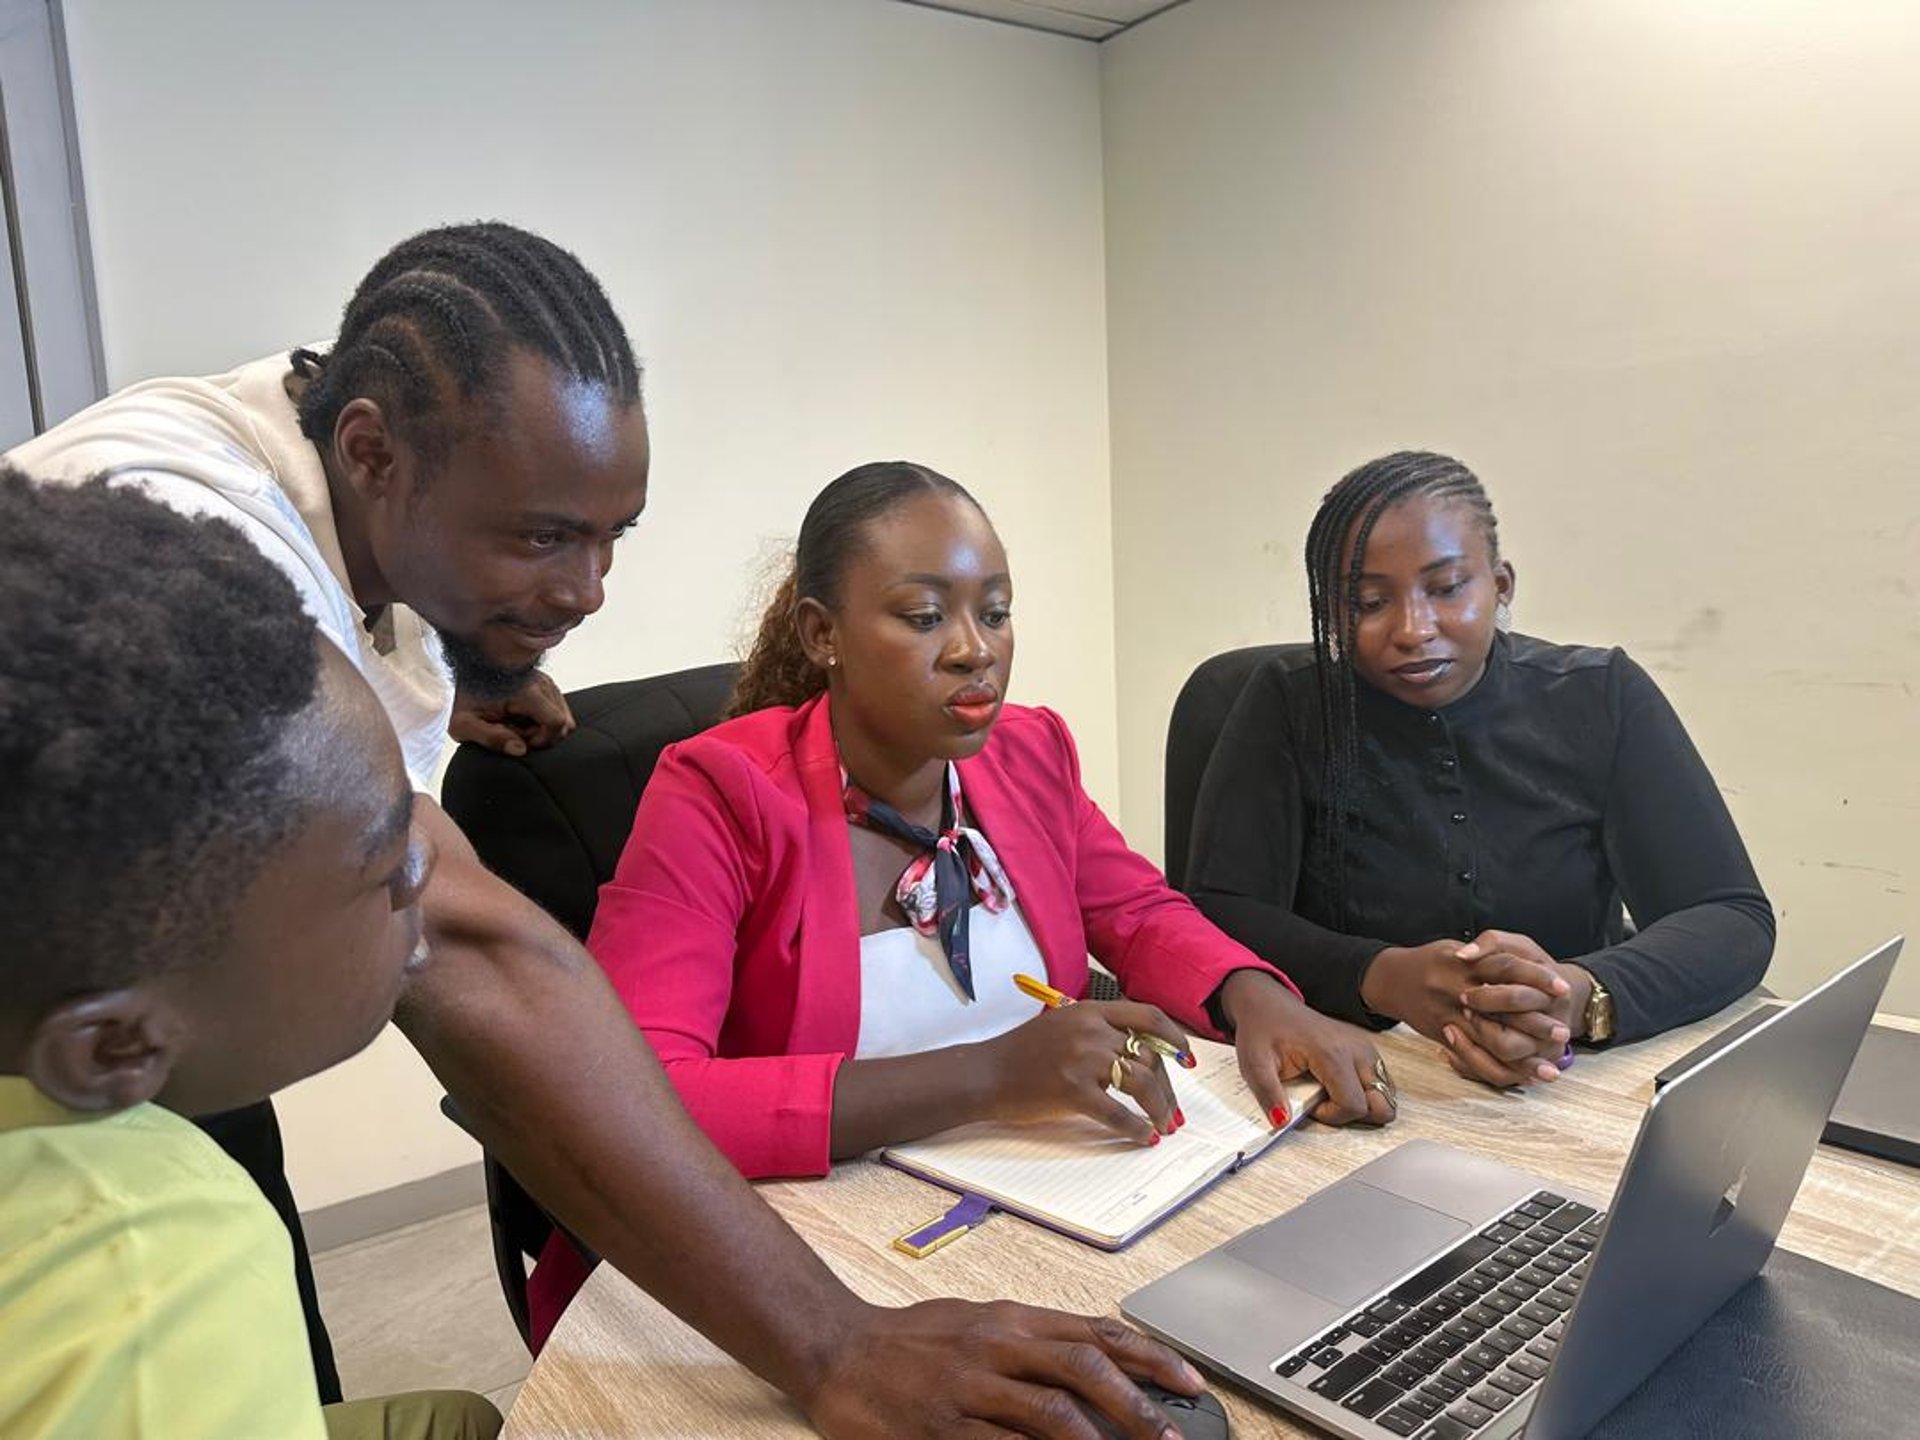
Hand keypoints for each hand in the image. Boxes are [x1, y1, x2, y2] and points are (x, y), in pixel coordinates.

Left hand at [448, 672, 575, 755]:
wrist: (470, 668)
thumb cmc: (467, 697)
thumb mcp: (465, 724)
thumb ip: (490, 738)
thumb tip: (520, 749)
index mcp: (527, 692)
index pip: (557, 723)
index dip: (542, 740)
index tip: (520, 739)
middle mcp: (543, 684)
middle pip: (563, 723)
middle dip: (542, 736)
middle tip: (515, 732)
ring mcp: (548, 682)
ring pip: (564, 718)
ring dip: (543, 728)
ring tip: (518, 724)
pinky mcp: (549, 685)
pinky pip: (559, 711)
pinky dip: (545, 720)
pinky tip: (523, 718)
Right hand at [809, 1298, 1205, 1438]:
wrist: (838, 1350)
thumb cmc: (911, 1341)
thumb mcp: (978, 1324)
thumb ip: (1032, 1343)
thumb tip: (1095, 1363)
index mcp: (1011, 1320)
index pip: (1095, 1333)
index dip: (1149, 1357)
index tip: (1189, 1381)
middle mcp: (997, 1346)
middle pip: (1083, 1367)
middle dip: (1138, 1404)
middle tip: (1171, 1434)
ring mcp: (969, 1387)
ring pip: (1050, 1412)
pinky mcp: (942, 1427)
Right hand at [979, 1000, 1191, 1143]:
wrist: (984, 1073)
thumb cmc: (1021, 1054)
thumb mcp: (1062, 1026)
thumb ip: (1098, 1032)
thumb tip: (1139, 1057)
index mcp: (1090, 1011)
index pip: (1148, 1016)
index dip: (1174, 1037)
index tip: (1187, 1057)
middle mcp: (1091, 1030)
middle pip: (1149, 1056)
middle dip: (1167, 1087)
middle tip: (1173, 1111)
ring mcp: (1082, 1059)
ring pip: (1141, 1082)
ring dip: (1159, 1108)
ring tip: (1163, 1126)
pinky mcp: (1073, 1090)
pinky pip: (1118, 1113)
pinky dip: (1136, 1128)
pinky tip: (1142, 1137)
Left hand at [1219, 970, 1393, 1125]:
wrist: (1269, 1004)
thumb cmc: (1264, 1029)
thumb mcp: (1255, 1064)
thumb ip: (1268, 1095)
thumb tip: (1281, 1121)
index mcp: (1331, 1052)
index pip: (1354, 1105)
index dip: (1332, 1116)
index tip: (1312, 1106)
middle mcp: (1356, 1049)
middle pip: (1383, 1105)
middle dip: (1356, 1115)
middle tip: (1327, 1103)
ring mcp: (1365, 1048)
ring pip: (1386, 1096)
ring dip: (1362, 1105)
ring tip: (1330, 1093)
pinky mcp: (1366, 1049)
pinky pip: (1381, 1083)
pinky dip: (1364, 1093)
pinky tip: (1338, 1085)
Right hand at [1361, 936, 1569, 1088]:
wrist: (1391, 980)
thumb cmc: (1433, 961)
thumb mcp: (1457, 946)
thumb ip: (1487, 950)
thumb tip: (1523, 965)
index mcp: (1463, 963)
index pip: (1507, 967)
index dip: (1537, 977)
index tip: (1563, 988)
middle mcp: (1456, 990)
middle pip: (1502, 1008)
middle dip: (1535, 1023)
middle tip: (1561, 1032)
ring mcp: (1449, 1016)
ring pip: (1490, 1041)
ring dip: (1523, 1059)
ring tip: (1551, 1070)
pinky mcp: (1443, 1036)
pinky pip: (1474, 1059)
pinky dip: (1500, 1070)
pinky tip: (1523, 1078)